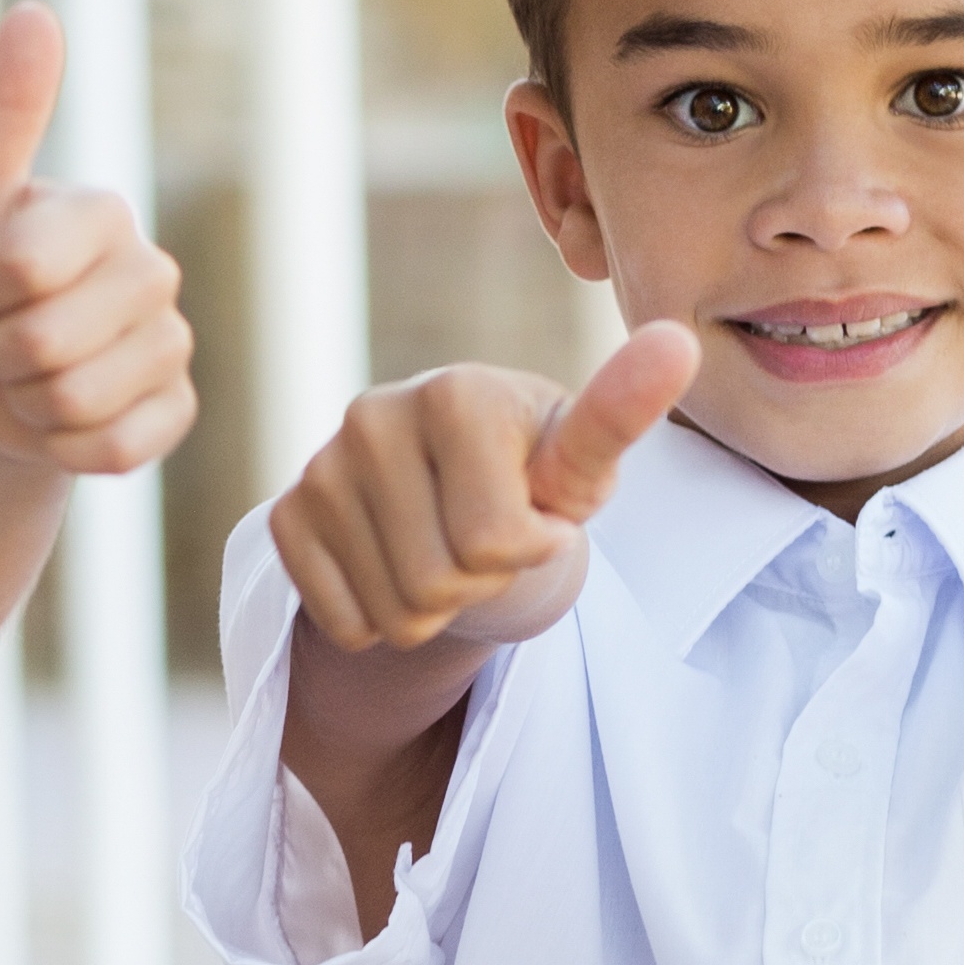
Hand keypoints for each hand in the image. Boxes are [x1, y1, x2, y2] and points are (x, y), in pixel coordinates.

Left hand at [0, 4, 196, 475]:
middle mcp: (152, 270)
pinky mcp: (176, 413)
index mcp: (102, 210)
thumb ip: (3, 116)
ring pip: (78, 399)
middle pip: (47, 341)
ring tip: (27, 378)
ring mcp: (172, 345)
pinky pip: (114, 448)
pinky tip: (61, 421)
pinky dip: (63, 448)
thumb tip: (35, 10)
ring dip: (26, 404)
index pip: (20, 267)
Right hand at [267, 321, 700, 654]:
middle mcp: (373, 415)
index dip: (531, 551)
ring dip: (435, 611)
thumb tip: (677, 341)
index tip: (540, 518)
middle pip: (439, 584)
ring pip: (394, 614)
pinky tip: (396, 569)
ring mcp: (320, 466)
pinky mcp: (286, 516)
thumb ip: (619, 413)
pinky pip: (346, 623)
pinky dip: (381, 620)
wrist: (453, 484)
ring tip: (444, 554)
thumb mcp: (577, 460)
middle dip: (479, 587)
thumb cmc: (530, 473)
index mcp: (454, 392)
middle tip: (486, 545)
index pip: (491, 542)